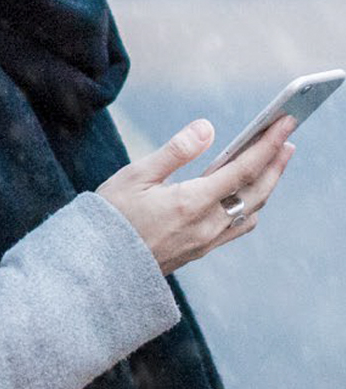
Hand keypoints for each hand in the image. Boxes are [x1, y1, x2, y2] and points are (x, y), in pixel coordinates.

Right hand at [96, 115, 295, 274]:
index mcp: (191, 202)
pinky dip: (251, 205)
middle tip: (287, 138)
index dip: (267, 145)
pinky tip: (246, 194)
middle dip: (276, 164)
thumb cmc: (113, 215)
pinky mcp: (200, 250)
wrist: (100, 264)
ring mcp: (206, 241)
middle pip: (256, 192)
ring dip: (266, 184)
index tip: (284, 124)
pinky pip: (237, 227)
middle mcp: (206, 225)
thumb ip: (175, 151)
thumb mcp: (137, 174)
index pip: (242, 170)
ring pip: (250, 211)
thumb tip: (207, 127)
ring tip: (272, 162)